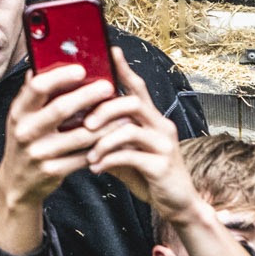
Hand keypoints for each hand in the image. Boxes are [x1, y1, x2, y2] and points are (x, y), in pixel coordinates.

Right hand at [0, 63, 115, 254]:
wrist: (17, 182)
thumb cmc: (26, 140)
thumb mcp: (22, 116)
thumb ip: (34, 92)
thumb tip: (45, 58)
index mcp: (19, 111)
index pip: (37, 87)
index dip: (60, 76)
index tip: (81, 69)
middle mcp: (26, 131)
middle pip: (60, 108)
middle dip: (88, 96)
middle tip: (109, 86)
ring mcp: (39, 153)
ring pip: (79, 135)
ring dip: (104, 124)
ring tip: (122, 114)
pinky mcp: (52, 171)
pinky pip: (83, 157)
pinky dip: (101, 147)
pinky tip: (114, 138)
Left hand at [77, 50, 189, 212]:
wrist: (178, 204)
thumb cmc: (147, 174)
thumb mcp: (126, 151)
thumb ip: (108, 136)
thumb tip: (76, 124)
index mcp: (151, 118)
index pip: (138, 87)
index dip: (124, 68)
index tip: (109, 50)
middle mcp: (160, 126)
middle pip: (132, 102)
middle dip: (105, 109)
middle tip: (86, 123)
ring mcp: (163, 145)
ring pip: (130, 129)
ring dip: (104, 140)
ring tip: (88, 154)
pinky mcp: (162, 165)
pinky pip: (131, 156)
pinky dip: (109, 160)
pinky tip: (96, 169)